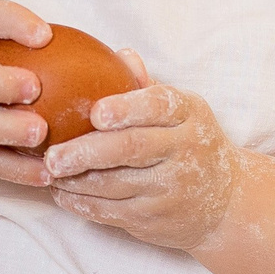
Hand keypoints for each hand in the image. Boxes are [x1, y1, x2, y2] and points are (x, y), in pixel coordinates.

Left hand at [41, 65, 244, 250]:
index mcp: (190, 114)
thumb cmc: (191, 144)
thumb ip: (147, 87)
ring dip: (76, 180)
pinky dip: (82, 203)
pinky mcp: (156, 219)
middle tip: (53, 156)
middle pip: (131, 148)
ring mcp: (171, 189)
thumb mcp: (182, 111)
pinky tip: (61, 193)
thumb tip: (121, 54)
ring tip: (48, 171)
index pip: (159, 106)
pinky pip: (112, 212)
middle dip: (87, 152)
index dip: (126, 109)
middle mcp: (184, 150)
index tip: (96, 113)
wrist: (226, 201)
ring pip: (116, 184)